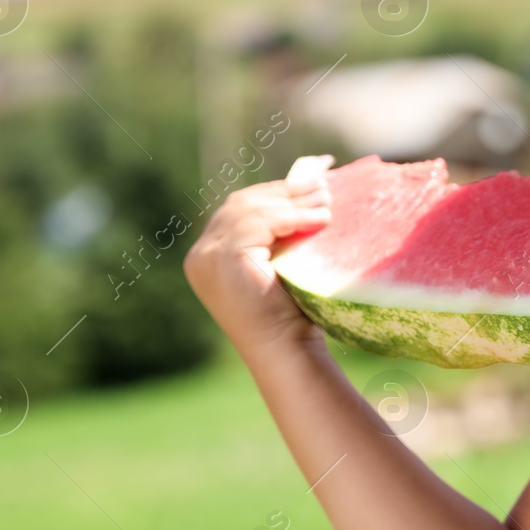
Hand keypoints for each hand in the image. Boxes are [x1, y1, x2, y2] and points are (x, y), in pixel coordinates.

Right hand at [183, 154, 336, 357]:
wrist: (285, 349)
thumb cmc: (291, 314)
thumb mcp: (282, 262)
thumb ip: (281, 231)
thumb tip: (313, 185)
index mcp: (210, 254)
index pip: (241, 208)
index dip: (276, 191)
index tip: (313, 180)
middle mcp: (201, 253)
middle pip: (243, 202)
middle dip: (286, 191)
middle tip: (323, 186)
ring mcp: (208, 255)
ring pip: (252, 208)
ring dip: (294, 201)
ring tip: (327, 202)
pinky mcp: (224, 257)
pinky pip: (260, 222)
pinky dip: (293, 216)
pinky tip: (320, 219)